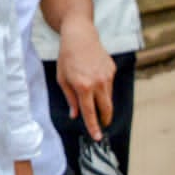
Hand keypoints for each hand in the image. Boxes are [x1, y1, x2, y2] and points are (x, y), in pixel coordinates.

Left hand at [56, 17, 115, 141]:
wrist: (80, 36)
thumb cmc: (67, 58)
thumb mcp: (62, 79)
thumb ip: (70, 99)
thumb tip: (75, 115)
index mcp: (83, 86)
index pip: (90, 112)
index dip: (93, 127)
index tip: (98, 138)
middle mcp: (98, 83)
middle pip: (106, 109)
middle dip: (104, 120)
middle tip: (101, 124)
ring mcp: (107, 76)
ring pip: (108, 98)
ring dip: (102, 102)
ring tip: (92, 93)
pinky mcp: (112, 70)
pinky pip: (109, 85)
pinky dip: (103, 87)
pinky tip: (94, 77)